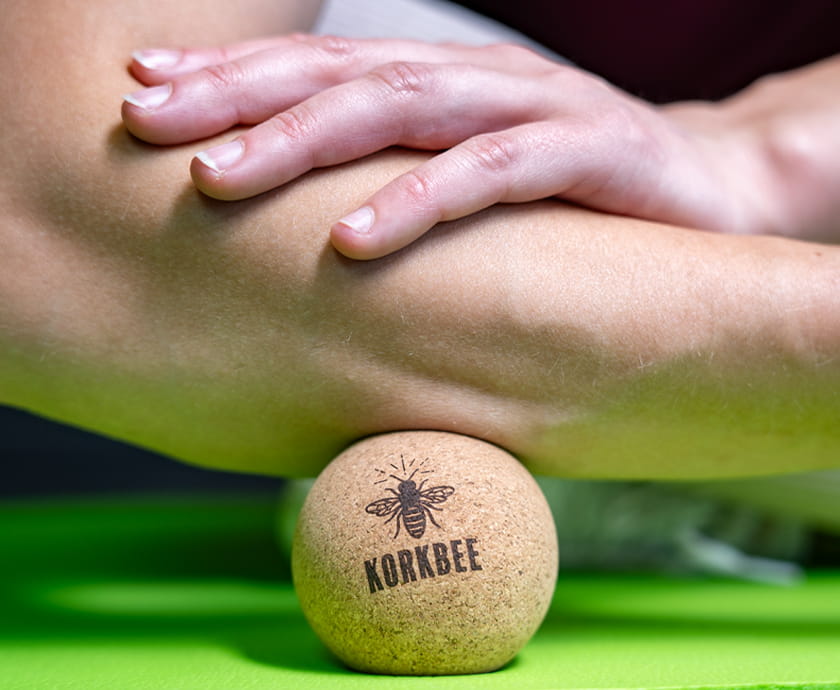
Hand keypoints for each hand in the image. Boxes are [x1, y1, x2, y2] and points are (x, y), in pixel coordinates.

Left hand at [121, 34, 792, 258]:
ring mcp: (536, 108)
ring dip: (302, 139)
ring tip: (218, 179)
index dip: (231, 74)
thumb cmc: (577, 200)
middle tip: (149, 125)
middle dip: (239, 96)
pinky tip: (351, 238)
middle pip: (342, 73)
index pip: (323, 66)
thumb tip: (313, 234)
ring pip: (403, 106)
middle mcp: (480, 80)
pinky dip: (417, 202)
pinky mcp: (592, 152)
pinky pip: (491, 173)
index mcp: (446, 83)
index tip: (145, 94)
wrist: (713, 193)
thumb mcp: (481, 183)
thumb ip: (409, 187)